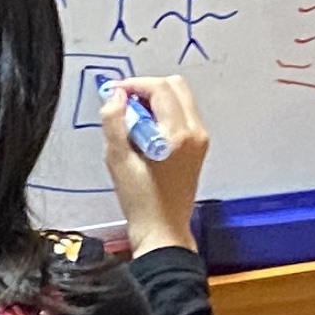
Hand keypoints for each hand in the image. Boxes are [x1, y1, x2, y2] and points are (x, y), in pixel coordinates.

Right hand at [103, 77, 207, 254]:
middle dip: (147, 88)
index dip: (134, 85)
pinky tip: (145, 132)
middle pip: (175, 86)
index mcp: (178, 134)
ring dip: (155, 100)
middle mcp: (195, 132)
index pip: (160, 89)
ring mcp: (200, 139)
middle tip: (124, 105)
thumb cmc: (140, 200)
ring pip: (180, 98)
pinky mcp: (199, 146)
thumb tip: (116, 95)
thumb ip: (114, 122)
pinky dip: (164, 113)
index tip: (115, 93)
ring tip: (132, 122)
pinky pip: (183, 115)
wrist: (162, 229)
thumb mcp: (117, 159)